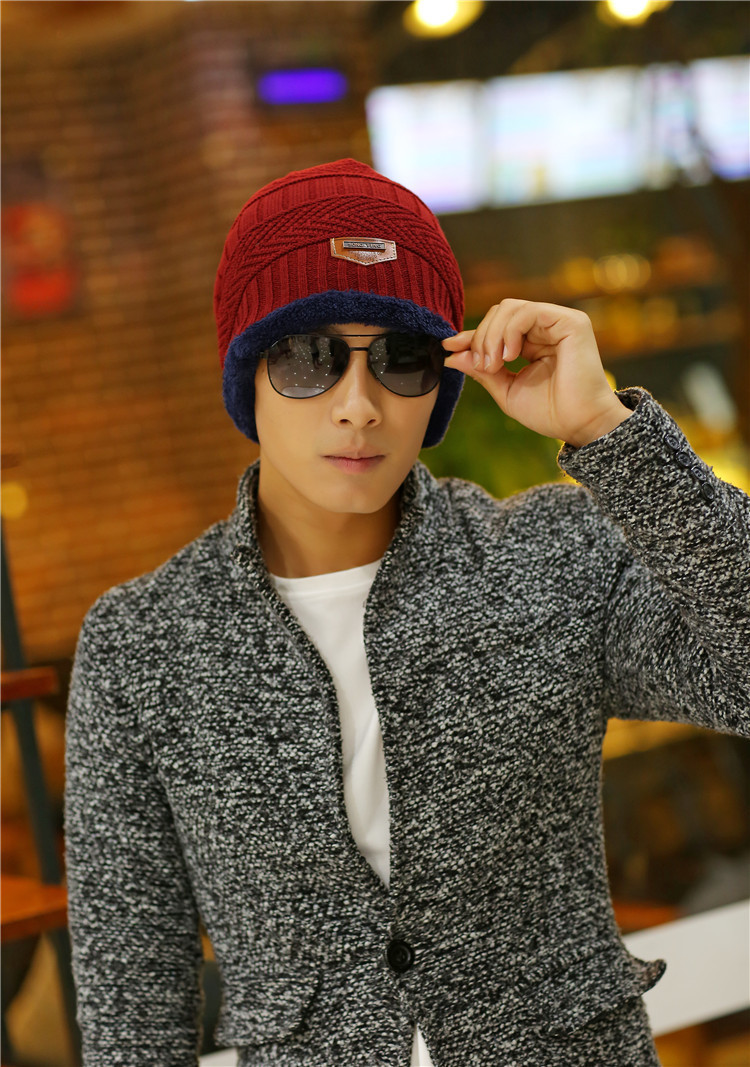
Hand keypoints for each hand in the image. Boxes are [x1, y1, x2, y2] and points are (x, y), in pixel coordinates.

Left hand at [442, 299, 631, 447]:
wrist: (579, 425)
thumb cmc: (549, 413)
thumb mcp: (506, 390)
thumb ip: (481, 370)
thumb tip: (451, 355)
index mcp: (532, 343)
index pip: (495, 327)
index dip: (470, 336)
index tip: (448, 348)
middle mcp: (546, 328)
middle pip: (499, 312)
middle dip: (481, 337)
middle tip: (481, 366)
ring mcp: (558, 322)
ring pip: (509, 308)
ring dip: (492, 335)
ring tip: (494, 364)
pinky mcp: (570, 321)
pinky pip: (527, 311)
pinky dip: (510, 330)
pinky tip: (509, 355)